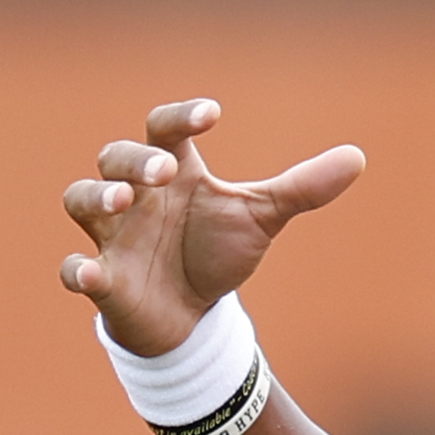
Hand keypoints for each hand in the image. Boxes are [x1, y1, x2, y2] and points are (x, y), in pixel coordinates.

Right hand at [57, 97, 363, 355]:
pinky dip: (78, 270)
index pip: (164, 127)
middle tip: (166, 171)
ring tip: (123, 200)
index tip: (213, 115)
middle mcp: (136, 196)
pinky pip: (75, 269)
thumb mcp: (262, 218)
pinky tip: (91, 273)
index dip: (181, 116)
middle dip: (135, 160)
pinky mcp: (104, 280)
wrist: (194, 318)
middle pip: (116, 157)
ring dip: (97, 195)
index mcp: (173, 171)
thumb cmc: (216, 253)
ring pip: (81, 199)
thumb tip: (358, 157)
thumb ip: (303, 188)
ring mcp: (113, 236)